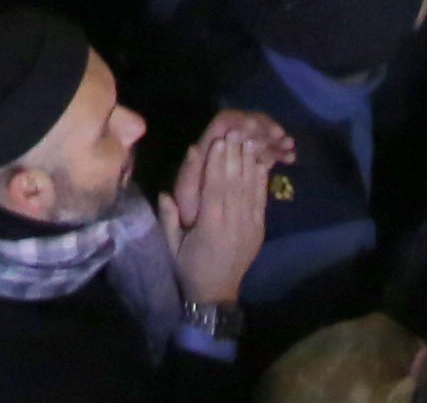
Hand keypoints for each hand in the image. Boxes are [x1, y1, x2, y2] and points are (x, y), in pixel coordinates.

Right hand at [154, 111, 291, 314]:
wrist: (216, 295)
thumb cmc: (188, 268)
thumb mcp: (171, 247)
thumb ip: (169, 220)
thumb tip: (165, 193)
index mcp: (210, 226)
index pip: (215, 188)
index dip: (218, 164)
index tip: (218, 141)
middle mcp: (233, 223)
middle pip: (235, 183)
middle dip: (235, 156)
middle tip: (235, 132)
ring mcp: (249, 227)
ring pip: (250, 189)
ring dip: (250, 163)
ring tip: (249, 140)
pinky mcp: (258, 230)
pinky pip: (260, 202)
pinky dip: (261, 181)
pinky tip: (260, 164)